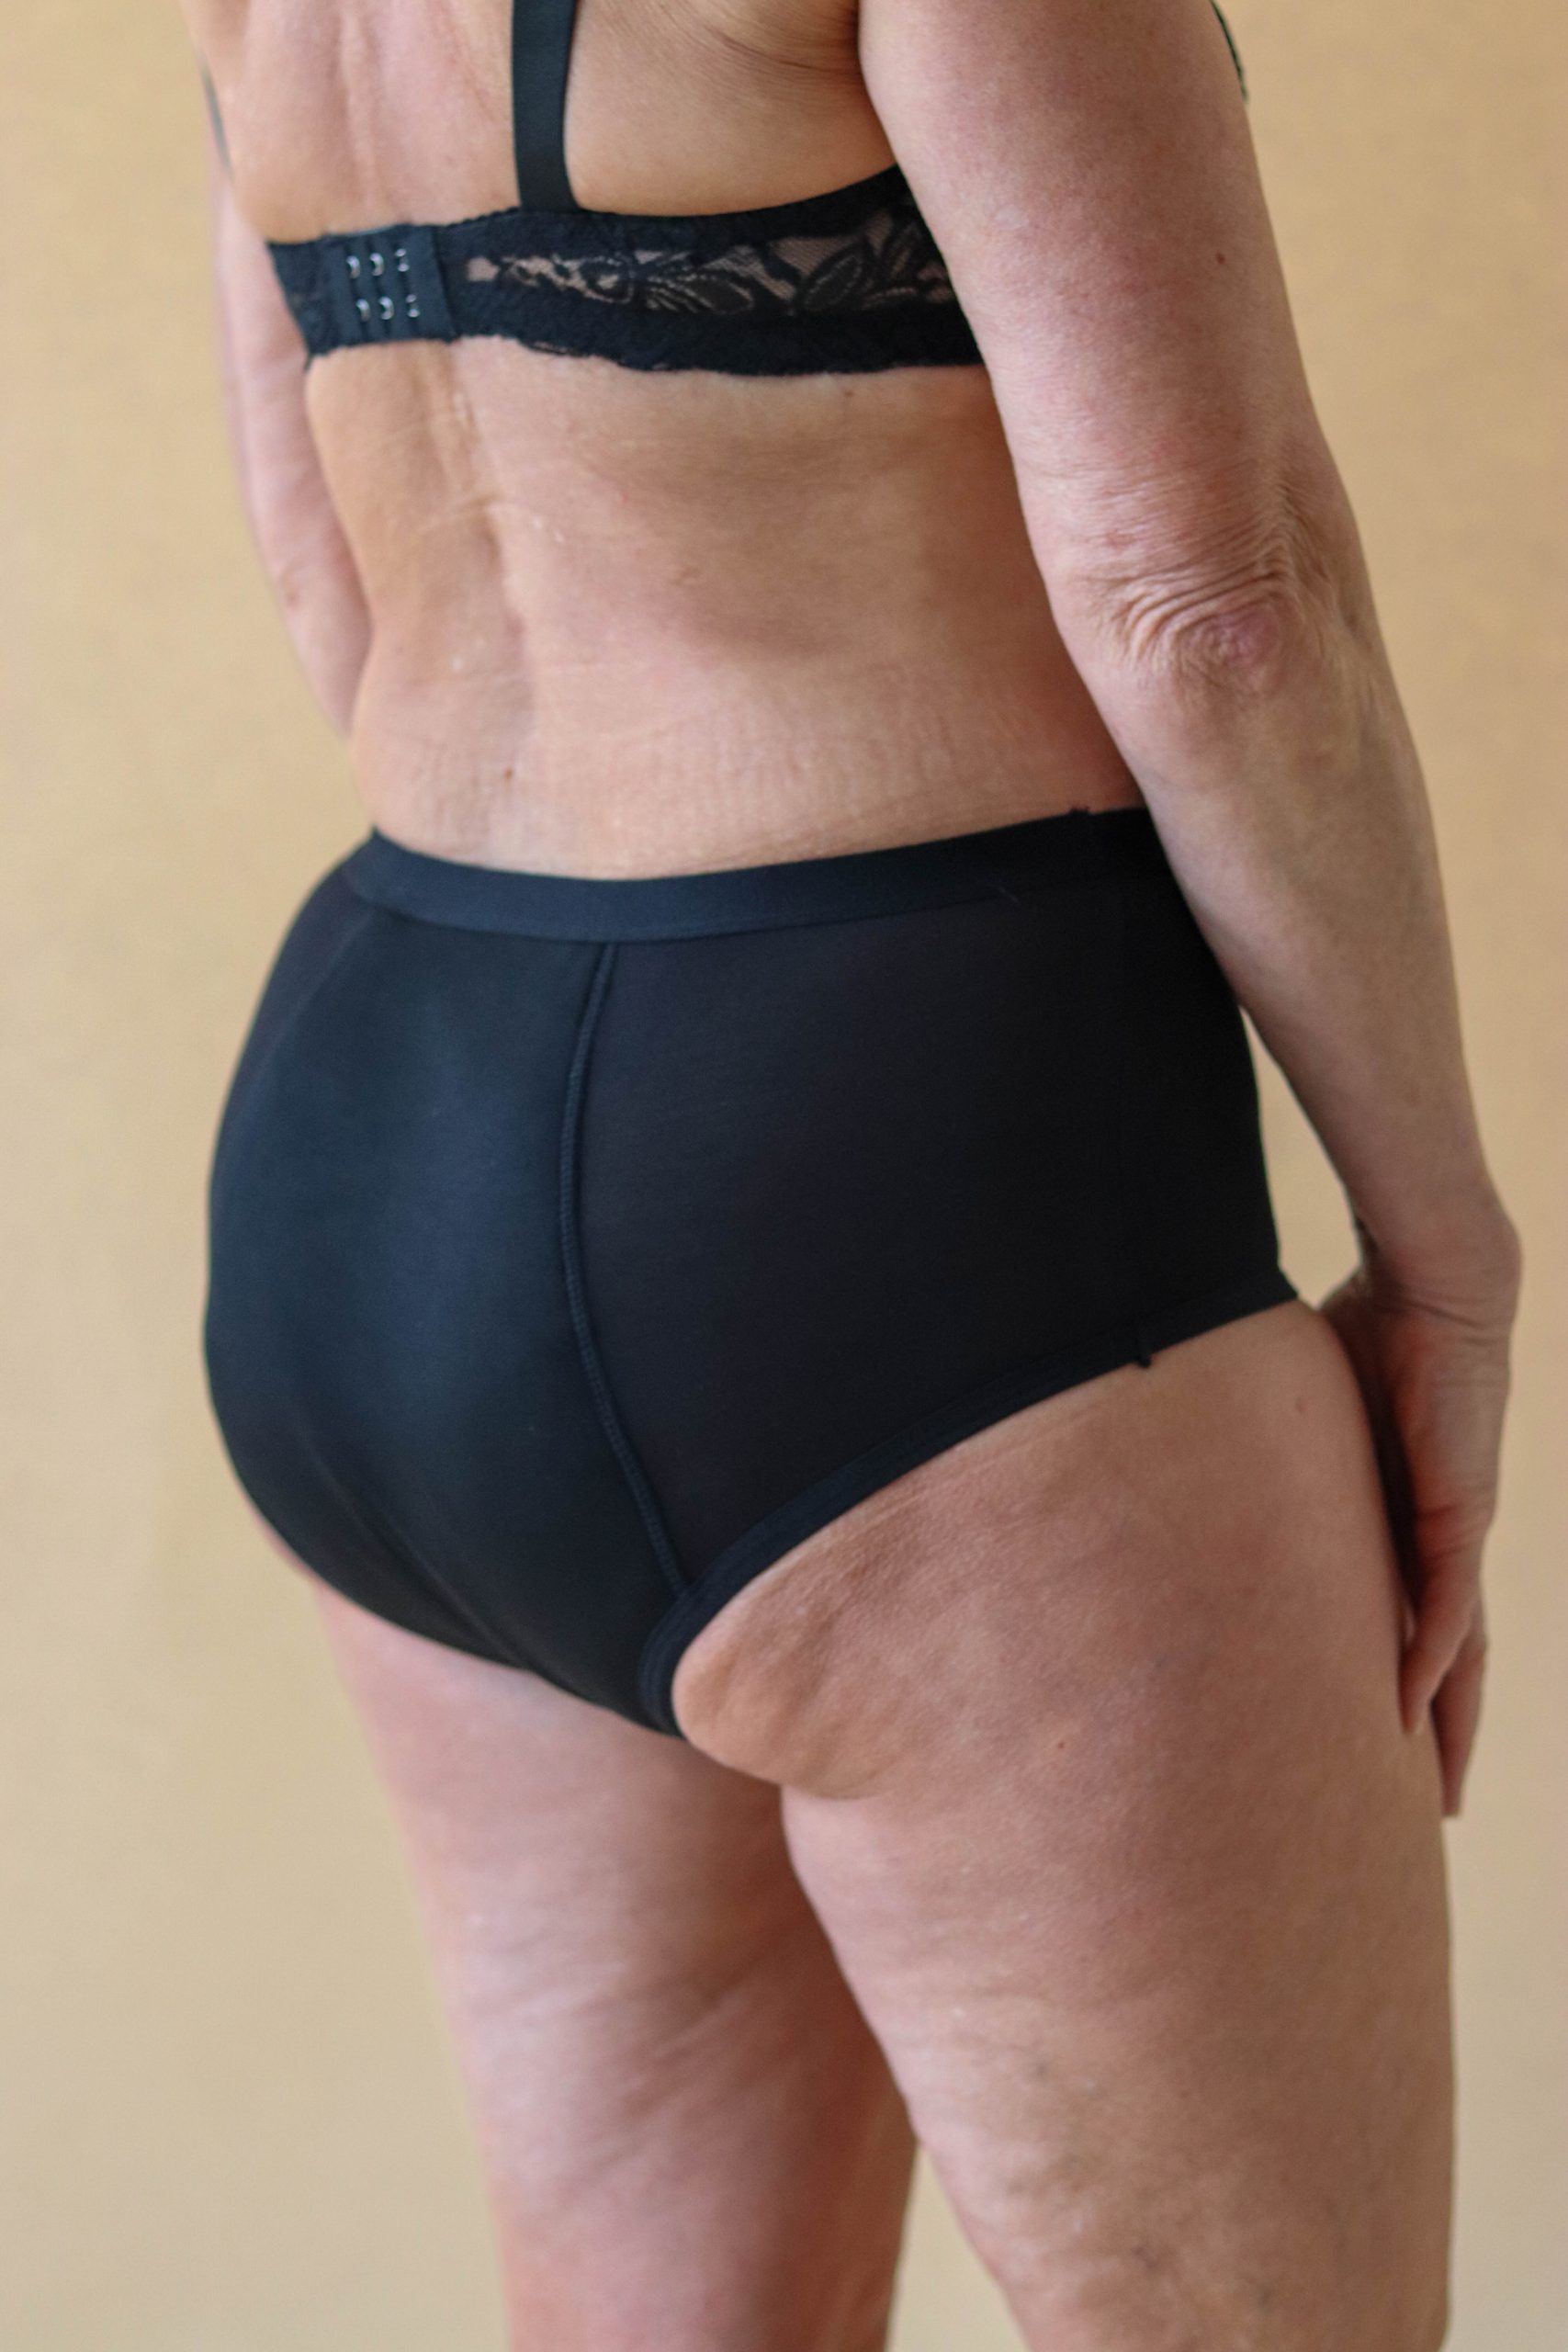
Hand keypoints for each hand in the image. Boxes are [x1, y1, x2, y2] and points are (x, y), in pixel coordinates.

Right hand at [1318, 1208, 1520, 1816]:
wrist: (1433, 1281)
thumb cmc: (1370, 1321)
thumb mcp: (1305, 1409)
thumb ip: (1262, 1446)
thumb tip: (1171, 1443)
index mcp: (1407, 1514)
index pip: (1408, 1614)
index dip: (1401, 1678)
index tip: (1386, 1739)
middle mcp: (1440, 1534)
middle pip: (1450, 1657)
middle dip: (1444, 1733)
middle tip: (1429, 1806)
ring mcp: (1457, 1529)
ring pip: (1460, 1652)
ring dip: (1448, 1723)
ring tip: (1437, 1792)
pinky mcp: (1462, 1512)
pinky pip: (1445, 1607)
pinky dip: (1429, 1662)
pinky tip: (1411, 1713)